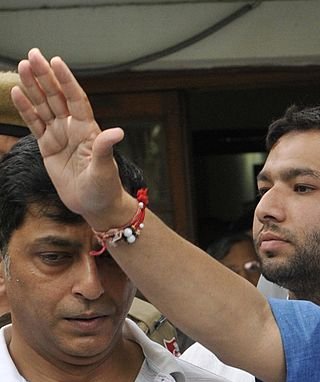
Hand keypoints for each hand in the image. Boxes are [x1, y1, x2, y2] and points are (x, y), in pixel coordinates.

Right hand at [13, 48, 131, 225]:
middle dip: (45, 76)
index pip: (76, 99)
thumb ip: (104, 149)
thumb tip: (118, 132)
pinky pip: (34, 124)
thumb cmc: (105, 188)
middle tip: (32, 54)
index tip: (56, 62)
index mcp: (88, 130)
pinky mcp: (47, 147)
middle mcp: (72, 128)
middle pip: (56, 97)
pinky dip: (25, 109)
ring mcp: (59, 136)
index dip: (66, 81)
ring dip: (33, 87)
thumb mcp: (104, 169)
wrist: (95, 206)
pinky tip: (17, 93)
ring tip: (22, 67)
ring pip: (43, 106)